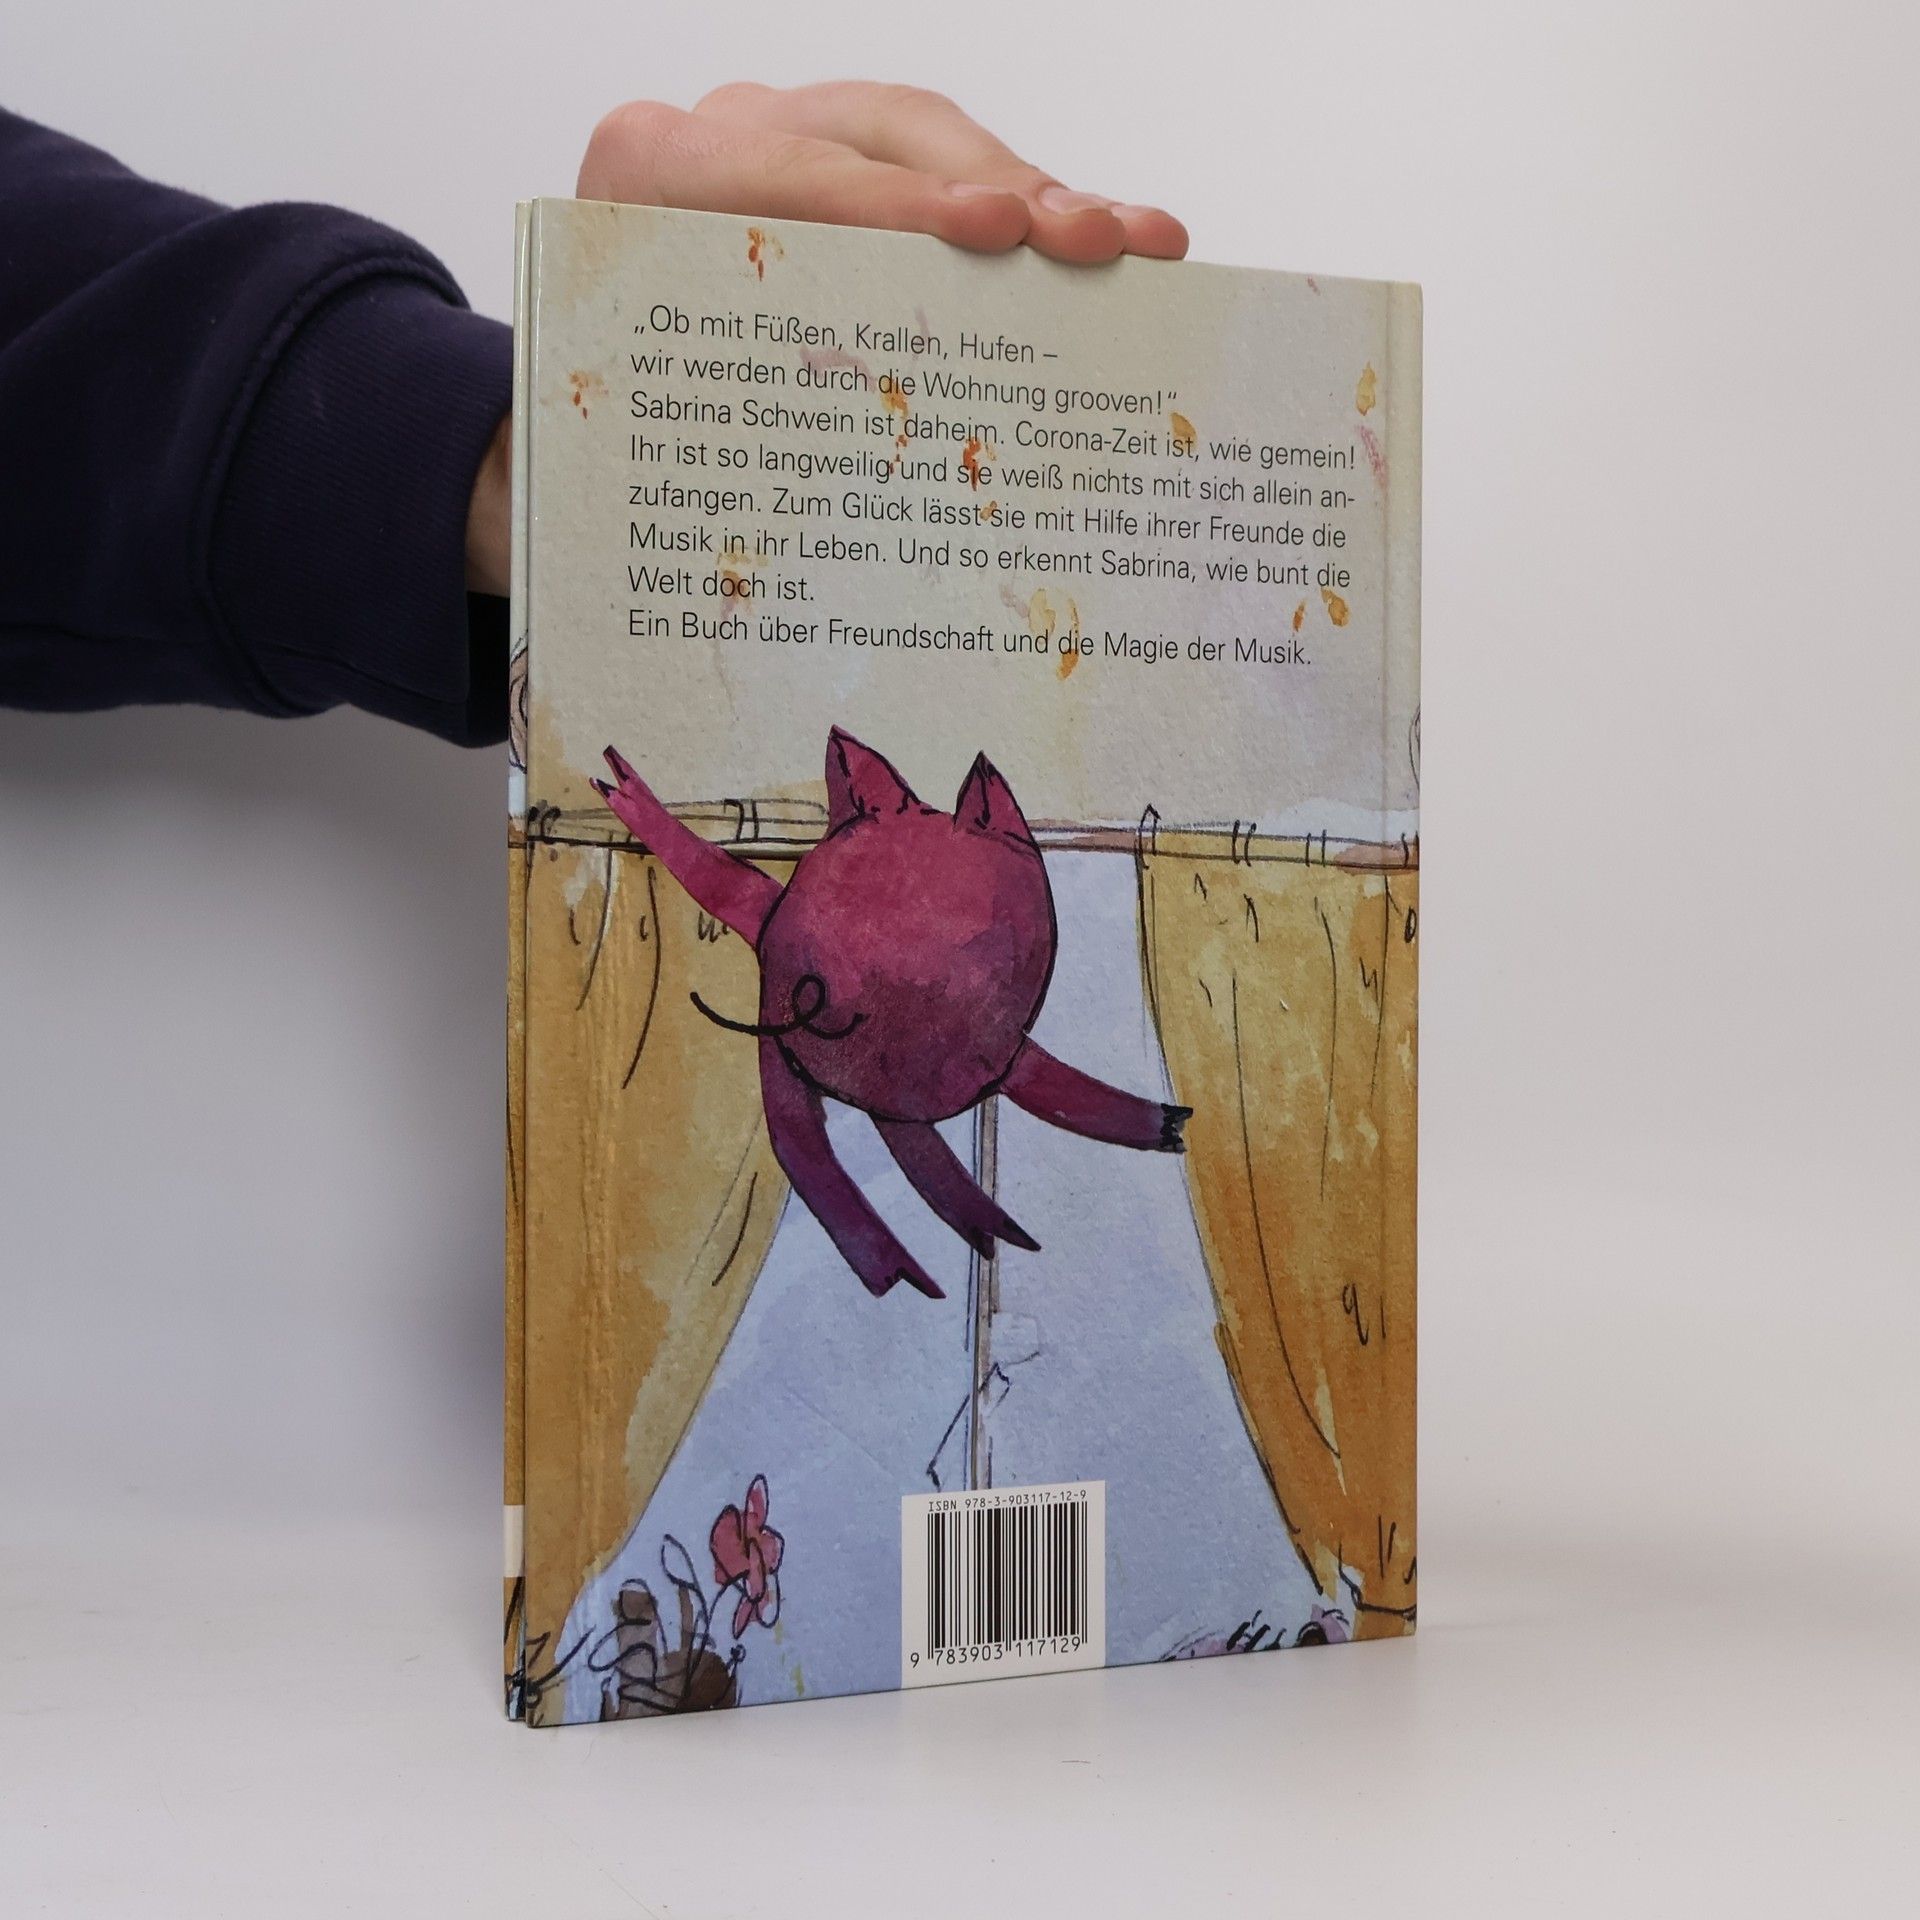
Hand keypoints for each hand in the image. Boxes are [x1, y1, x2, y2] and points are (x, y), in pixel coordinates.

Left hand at [466, 81, 1186, 594]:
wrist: (586, 403)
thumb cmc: (618, 426)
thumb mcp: (642, 425)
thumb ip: (716, 425)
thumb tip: (831, 533)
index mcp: (650, 176)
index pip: (785, 174)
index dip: (896, 201)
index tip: (990, 230)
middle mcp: (731, 134)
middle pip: (887, 140)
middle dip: (1003, 191)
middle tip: (1090, 243)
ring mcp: (803, 143)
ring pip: (940, 151)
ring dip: (1046, 204)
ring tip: (1136, 247)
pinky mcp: (862, 178)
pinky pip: (957, 184)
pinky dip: (1036, 225)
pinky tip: (1122, 250)